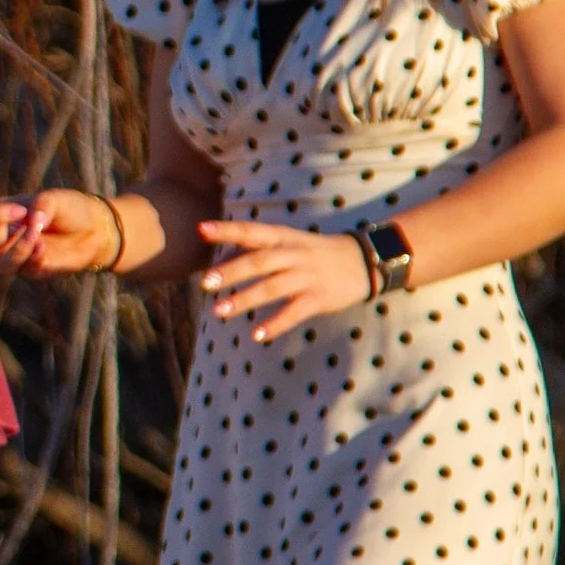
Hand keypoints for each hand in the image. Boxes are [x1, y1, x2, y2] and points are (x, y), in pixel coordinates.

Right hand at [0, 189, 121, 276]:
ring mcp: (13, 257)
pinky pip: (22, 271)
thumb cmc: (69, 209)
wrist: (94, 230)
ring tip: (37, 240)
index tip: (22, 210)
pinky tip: (45, 250)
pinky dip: (33, 260)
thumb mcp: (56, 199)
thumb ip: (42, 204)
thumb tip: (32, 221)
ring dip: (14, 253)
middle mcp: (0, 238)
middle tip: (18, 229)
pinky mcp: (29, 271)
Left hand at [199, 216, 369, 339]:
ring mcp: (307, 276)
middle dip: (230, 272)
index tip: (201, 229)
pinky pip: (294, 312)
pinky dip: (275, 324)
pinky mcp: (319, 298)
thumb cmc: (313, 252)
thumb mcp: (288, 242)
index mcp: (283, 238)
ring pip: (272, 287)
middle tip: (204, 283)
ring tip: (219, 312)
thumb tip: (219, 261)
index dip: (226, 230)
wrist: (363, 261)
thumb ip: (256, 250)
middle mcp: (293, 254)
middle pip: (259, 262)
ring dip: (245, 299)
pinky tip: (256, 335)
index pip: (251, 231)